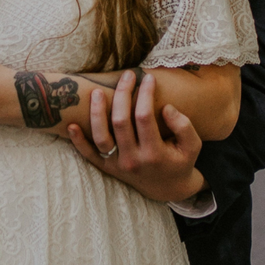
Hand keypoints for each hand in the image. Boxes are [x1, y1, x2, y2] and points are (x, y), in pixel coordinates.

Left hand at [66, 70, 205, 204]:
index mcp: (154, 154)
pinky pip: (89, 155)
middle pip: (121, 122)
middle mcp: (132, 161)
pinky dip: (78, 141)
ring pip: (101, 137)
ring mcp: (117, 165)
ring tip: (97, 92)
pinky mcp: (107, 168)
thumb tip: (165, 108)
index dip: (145, 94)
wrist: (168, 189)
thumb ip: (184, 126)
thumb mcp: (193, 146)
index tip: (148, 78)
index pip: (144, 117)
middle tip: (127, 76)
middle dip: (123, 95)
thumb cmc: (181, 161)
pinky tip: (71, 125)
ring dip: (97, 114)